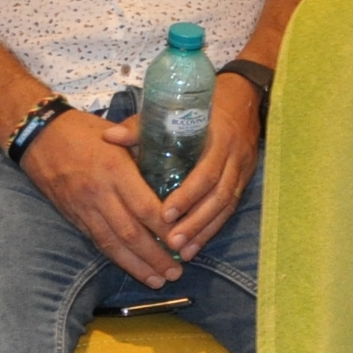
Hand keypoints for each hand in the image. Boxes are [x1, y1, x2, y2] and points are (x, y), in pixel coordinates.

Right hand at [16, 108, 183, 287]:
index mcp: (115, 170)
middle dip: (155, 256)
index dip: (165, 229)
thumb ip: (145, 154)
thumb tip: (177, 172)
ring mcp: (84, 208)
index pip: (145, 207)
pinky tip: (132, 268)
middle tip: (177, 272)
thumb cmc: (85, 130)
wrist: (39, 135)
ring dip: (137, 265)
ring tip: (158, 279)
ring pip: (113, 244)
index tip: (185, 241)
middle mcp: (99, 193)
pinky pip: (97, 241)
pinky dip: (117, 258)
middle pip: (131, 233)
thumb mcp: (119, 136)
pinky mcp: (73, 216)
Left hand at [158, 72, 263, 258]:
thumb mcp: (174, 111)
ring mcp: (241, 172)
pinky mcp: (243, 182)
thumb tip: (109, 137)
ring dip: (204, 231)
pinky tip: (195, 246)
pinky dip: (212, 230)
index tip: (164, 214)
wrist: (242, 100)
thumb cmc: (201, 108)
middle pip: (219, 197)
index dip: (187, 195)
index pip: (206, 172)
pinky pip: (229, 211)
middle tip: (171, 242)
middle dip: (195, 222)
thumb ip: (142, 126)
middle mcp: (234, 158)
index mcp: (219, 139)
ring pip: (226, 207)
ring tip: (182, 251)